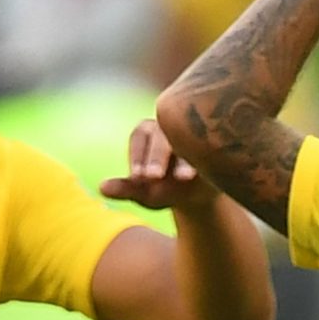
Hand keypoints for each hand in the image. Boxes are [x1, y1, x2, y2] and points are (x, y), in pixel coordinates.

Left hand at [102, 118, 218, 209]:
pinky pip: (215, 147)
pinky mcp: (217, 143)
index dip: (137, 157)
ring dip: (187, 159)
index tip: (137, 178)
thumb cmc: (167, 190)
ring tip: (186, 178)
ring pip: (189, 139)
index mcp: (148, 132)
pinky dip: (212, 158)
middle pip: (162, 134)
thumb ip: (125, 189)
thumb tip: (101, 189)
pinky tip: (212, 173)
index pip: (139, 138)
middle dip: (157, 156)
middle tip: (153, 178)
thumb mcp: (145, 193)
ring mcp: (196, 131)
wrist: (200, 195)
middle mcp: (172, 124)